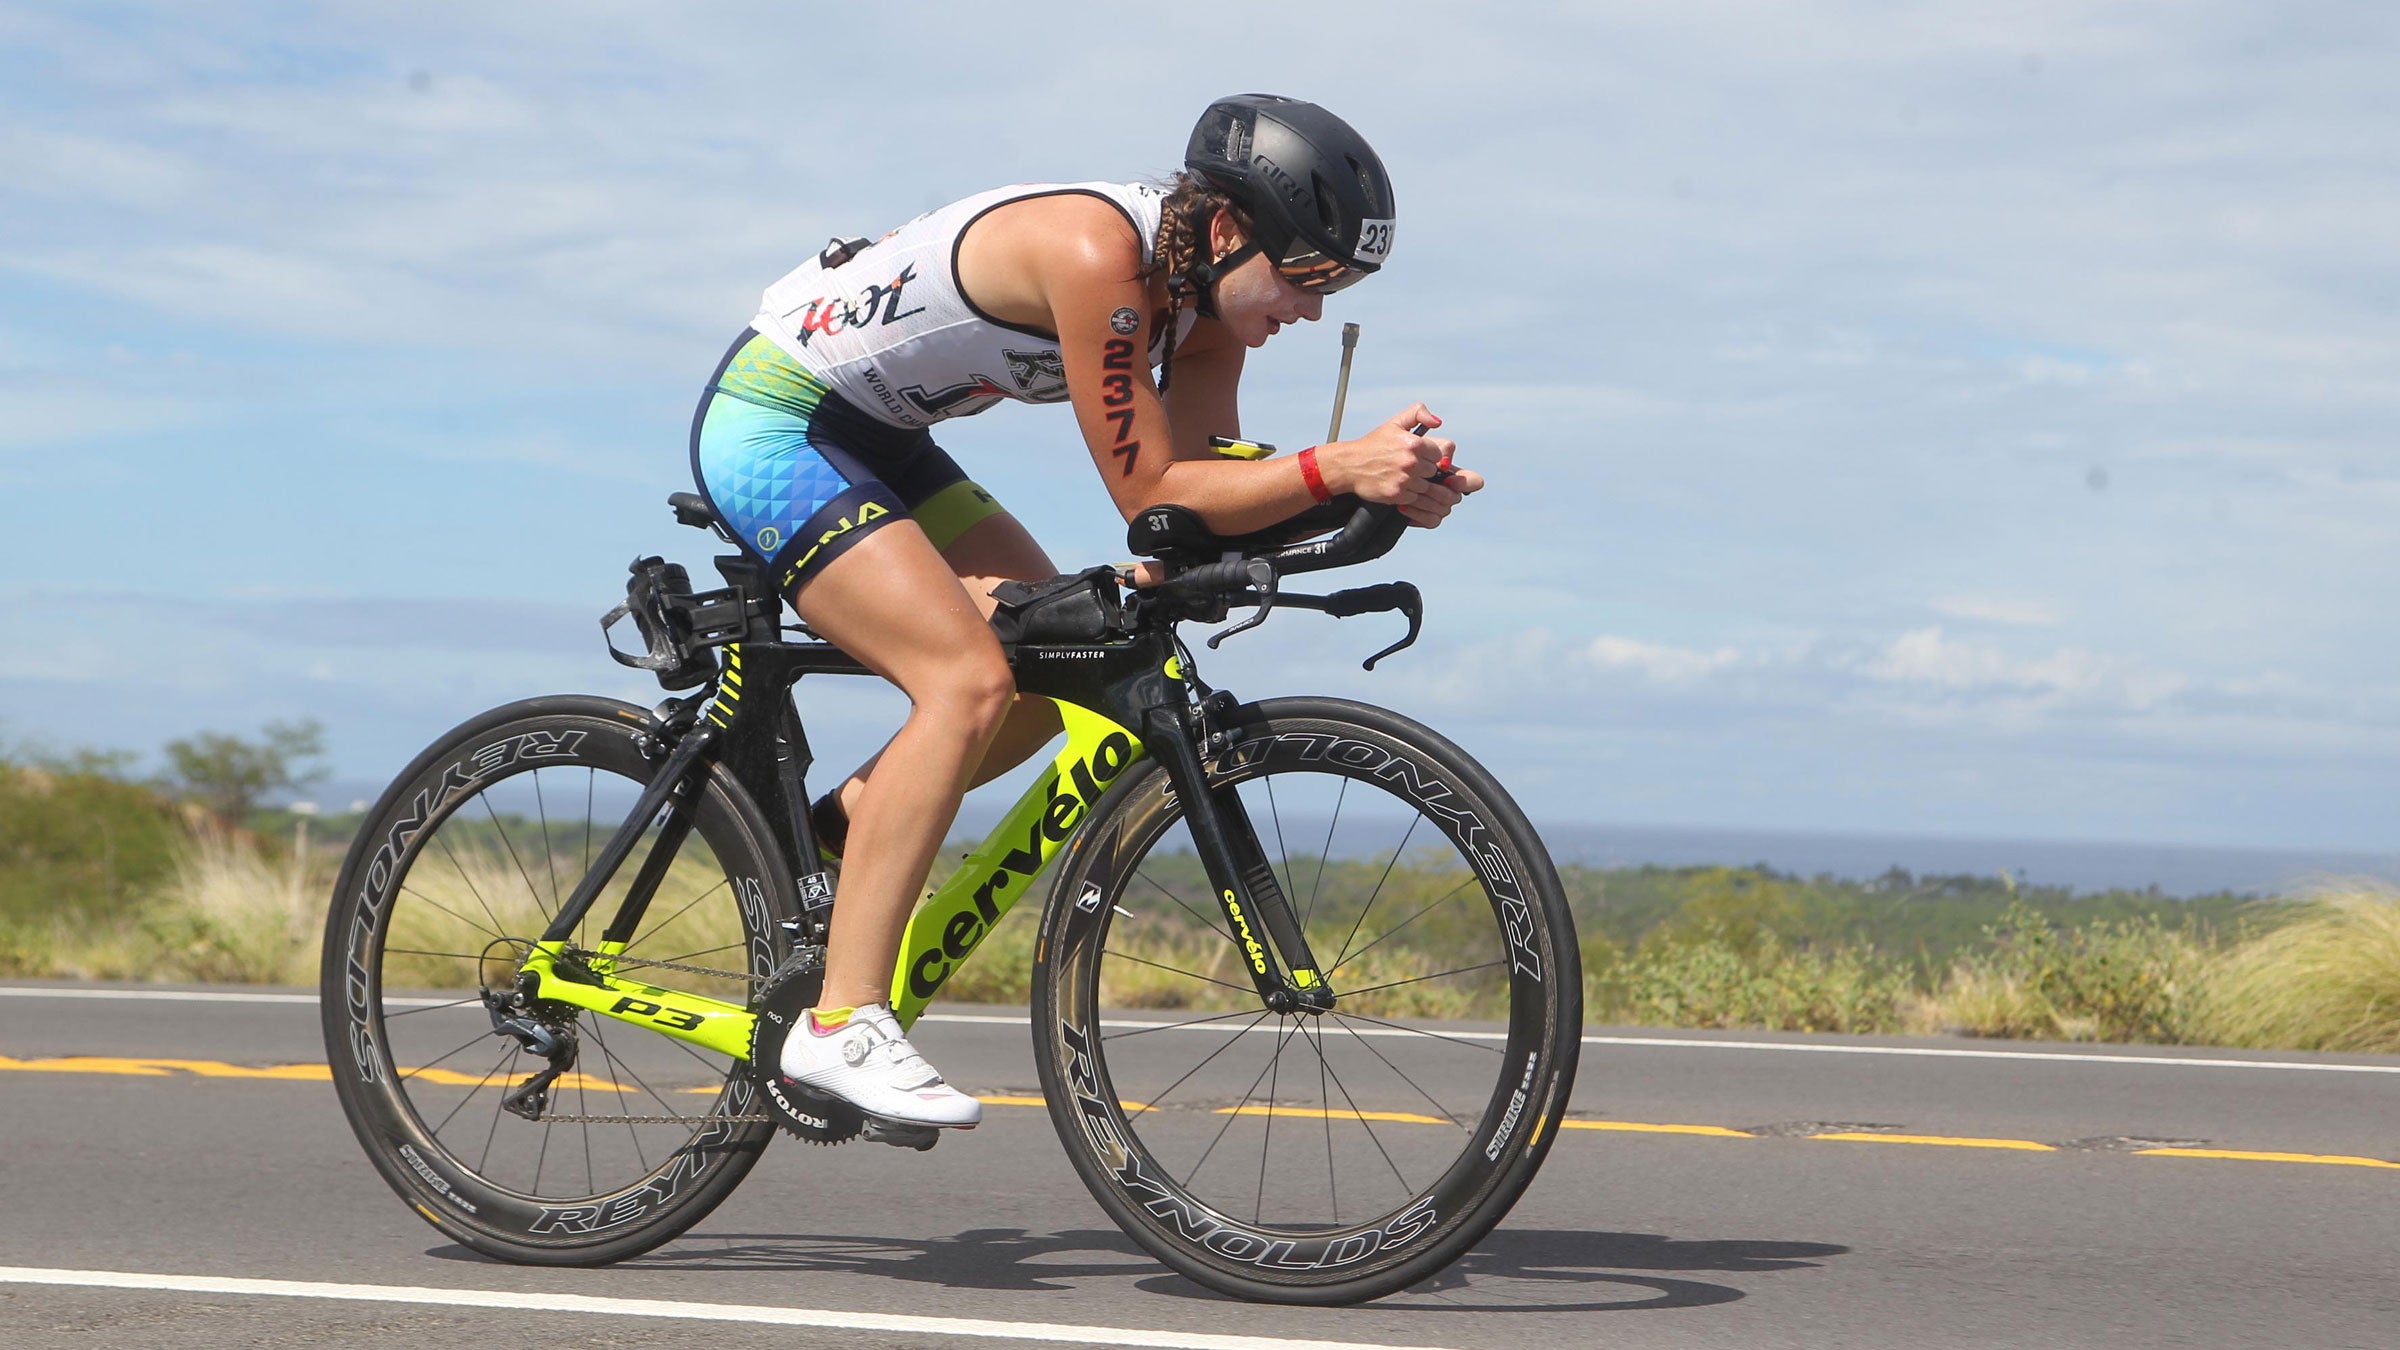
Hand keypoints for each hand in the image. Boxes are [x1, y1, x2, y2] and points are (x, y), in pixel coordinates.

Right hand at [1320, 404, 1478, 526]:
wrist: (1349, 464)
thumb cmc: (1373, 445)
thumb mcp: (1395, 423)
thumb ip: (1419, 414)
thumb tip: (1438, 422)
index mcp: (1414, 444)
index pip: (1438, 454)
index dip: (1427, 455)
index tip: (1415, 455)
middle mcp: (1411, 462)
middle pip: (1432, 471)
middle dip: (1421, 470)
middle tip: (1404, 465)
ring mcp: (1404, 480)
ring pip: (1424, 486)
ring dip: (1415, 483)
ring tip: (1399, 475)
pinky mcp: (1397, 495)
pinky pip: (1413, 497)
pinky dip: (1406, 493)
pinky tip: (1395, 483)